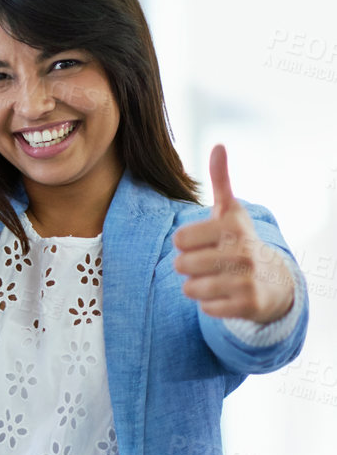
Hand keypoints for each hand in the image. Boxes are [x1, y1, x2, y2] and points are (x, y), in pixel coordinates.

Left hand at [172, 145, 295, 323]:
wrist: (274, 282)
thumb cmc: (239, 243)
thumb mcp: (230, 212)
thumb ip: (221, 181)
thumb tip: (219, 145)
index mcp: (232, 226)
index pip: (179, 239)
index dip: (186, 245)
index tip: (206, 244)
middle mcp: (242, 250)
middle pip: (181, 265)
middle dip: (189, 268)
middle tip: (211, 265)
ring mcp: (247, 278)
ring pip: (190, 289)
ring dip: (197, 287)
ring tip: (217, 280)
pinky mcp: (248, 304)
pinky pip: (206, 308)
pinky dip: (210, 305)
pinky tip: (227, 296)